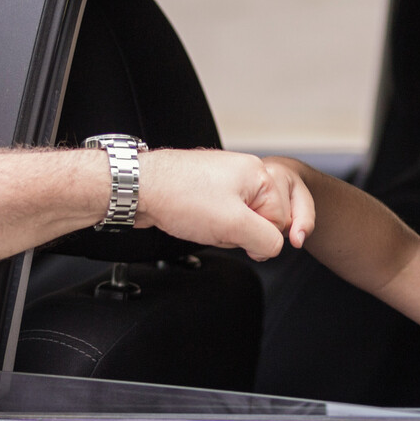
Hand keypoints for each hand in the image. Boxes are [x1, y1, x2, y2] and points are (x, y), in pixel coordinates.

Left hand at [139, 150, 316, 261]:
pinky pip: (216, 217)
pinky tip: (192, 221)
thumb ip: (266, 240)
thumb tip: (274, 247)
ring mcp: (221, 180)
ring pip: (235, 222)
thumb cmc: (180, 197)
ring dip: (220, 231)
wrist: (138, 188)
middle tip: (217, 226)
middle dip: (238, 233)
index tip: (240, 237)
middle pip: (259, 220)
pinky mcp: (203, 189)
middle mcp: (242, 173)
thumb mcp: (235, 225)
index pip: (280, 219)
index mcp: (258, 174)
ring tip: (201, 221)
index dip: (259, 236)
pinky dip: (206, 225)